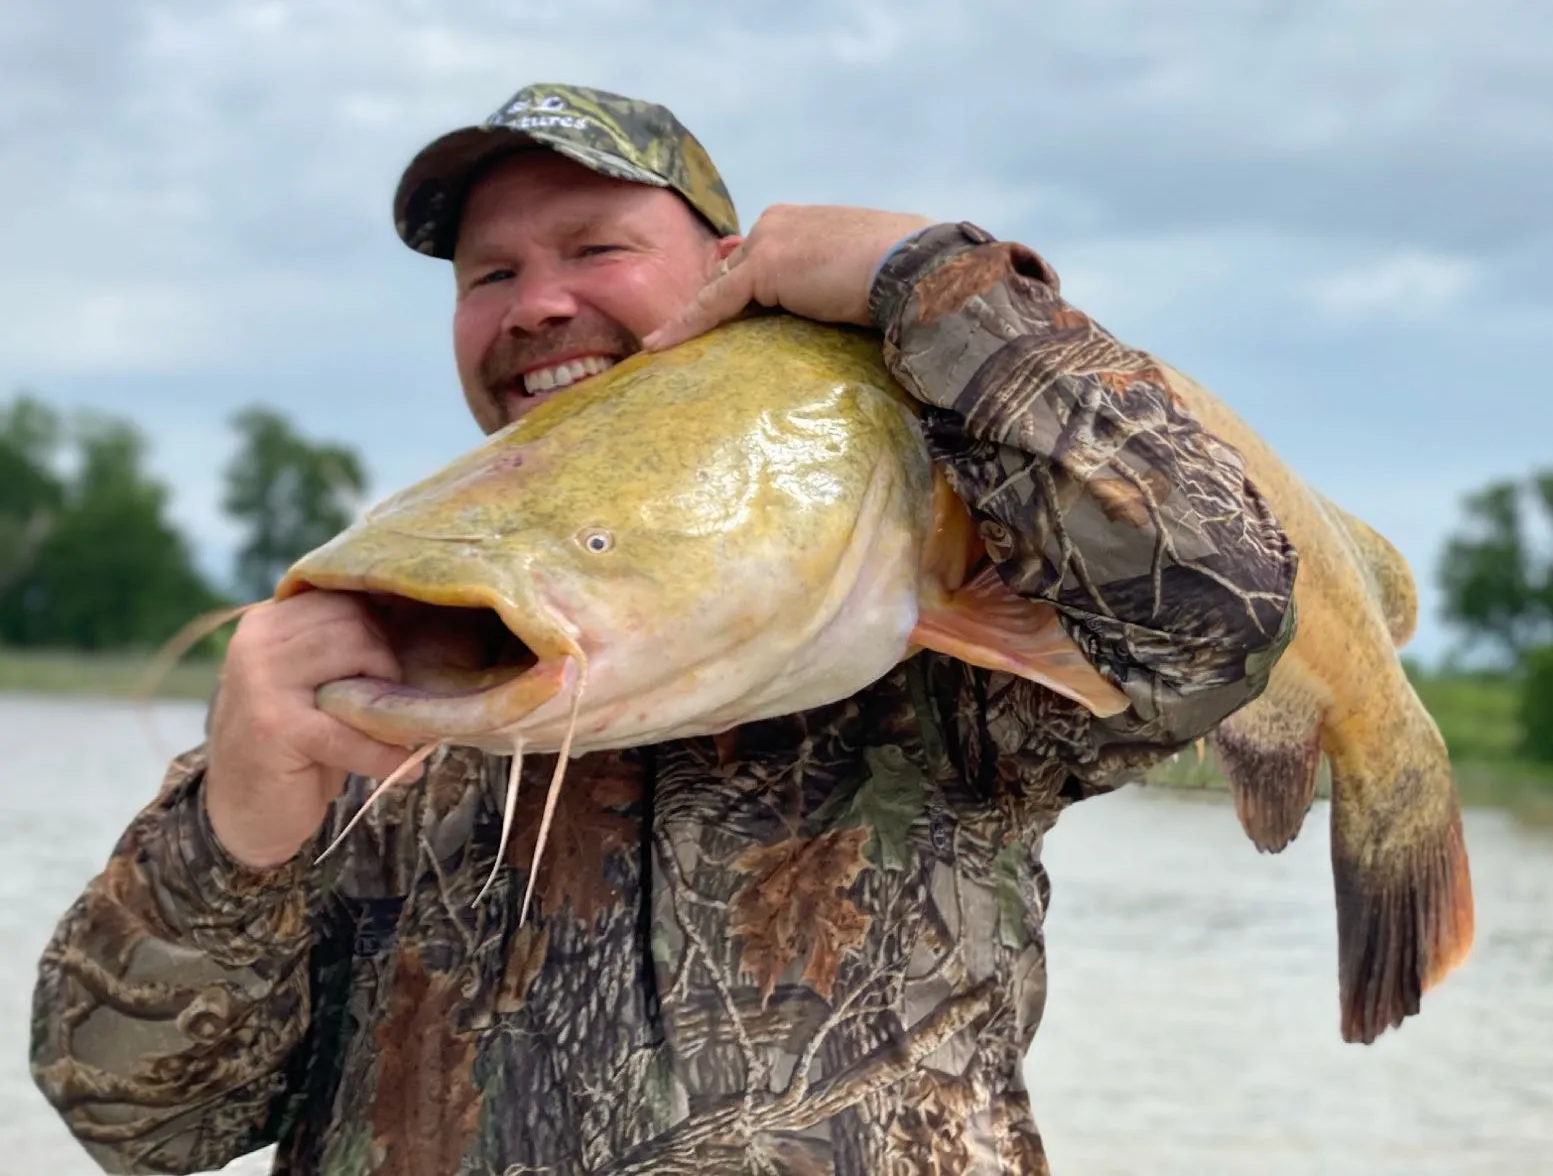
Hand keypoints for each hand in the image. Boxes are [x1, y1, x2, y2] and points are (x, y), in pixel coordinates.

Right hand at [203, 591, 419, 869]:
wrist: (243, 812)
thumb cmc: (289, 742)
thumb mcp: (307, 682)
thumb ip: (337, 646)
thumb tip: (409, 615)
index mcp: (264, 623)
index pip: (340, 596)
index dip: (380, 623)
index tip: (399, 654)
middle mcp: (256, 643)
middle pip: (353, 622)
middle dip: (384, 659)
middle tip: (389, 700)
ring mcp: (261, 682)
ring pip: (356, 655)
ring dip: (385, 696)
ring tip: (389, 724)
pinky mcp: (276, 727)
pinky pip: (353, 730)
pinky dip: (385, 752)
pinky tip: (404, 766)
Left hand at [642, 204, 933, 350]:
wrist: (916, 267)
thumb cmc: (904, 275)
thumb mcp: (859, 274)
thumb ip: (827, 280)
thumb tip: (826, 301)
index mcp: (801, 220)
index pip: (756, 255)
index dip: (735, 284)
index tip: (717, 302)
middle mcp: (778, 222)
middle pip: (731, 270)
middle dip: (712, 300)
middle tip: (683, 333)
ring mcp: (769, 241)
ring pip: (720, 286)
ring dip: (696, 315)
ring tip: (666, 343)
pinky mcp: (764, 268)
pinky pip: (715, 303)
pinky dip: (685, 325)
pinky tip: (659, 345)